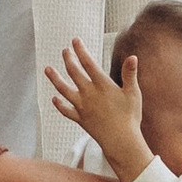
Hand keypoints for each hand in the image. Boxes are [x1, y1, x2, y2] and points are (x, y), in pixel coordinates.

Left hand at [46, 37, 153, 181]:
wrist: (121, 141)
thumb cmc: (130, 117)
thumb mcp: (133, 93)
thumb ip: (129, 74)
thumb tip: (132, 57)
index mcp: (102, 85)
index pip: (88, 63)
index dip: (81, 50)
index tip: (75, 41)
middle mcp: (89, 93)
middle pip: (74, 73)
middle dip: (69, 59)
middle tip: (65, 50)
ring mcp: (82, 106)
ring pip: (64, 89)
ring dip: (55, 78)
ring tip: (48, 69)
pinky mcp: (80, 119)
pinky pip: (66, 110)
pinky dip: (59, 104)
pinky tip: (54, 99)